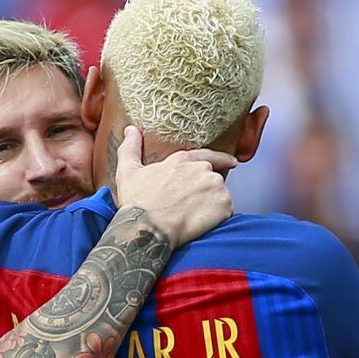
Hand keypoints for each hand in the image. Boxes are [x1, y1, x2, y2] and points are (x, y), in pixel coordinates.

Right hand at [115, 125, 235, 247]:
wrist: (148, 227)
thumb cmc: (137, 201)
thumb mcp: (127, 171)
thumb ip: (131, 148)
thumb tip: (130, 130)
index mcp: (182, 160)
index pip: (208, 155)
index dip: (221, 159)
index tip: (231, 162)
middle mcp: (203, 169)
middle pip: (213, 179)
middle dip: (206, 191)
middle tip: (191, 206)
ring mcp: (216, 187)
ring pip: (221, 197)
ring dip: (212, 205)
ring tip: (192, 217)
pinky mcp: (224, 206)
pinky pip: (226, 213)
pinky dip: (217, 219)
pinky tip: (200, 224)